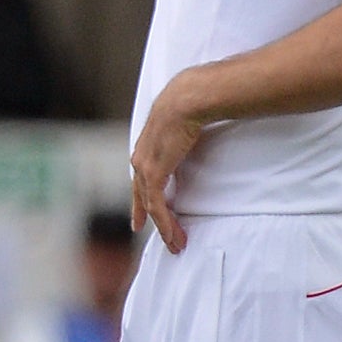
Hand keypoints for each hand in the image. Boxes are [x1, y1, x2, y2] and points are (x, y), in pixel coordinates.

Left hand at [129, 69, 208, 253]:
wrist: (187, 98)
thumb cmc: (191, 101)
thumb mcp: (185, 120)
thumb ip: (187, 132)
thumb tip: (200, 128)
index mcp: (147, 143)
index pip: (142, 176)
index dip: (142, 195)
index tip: (142, 212)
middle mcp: (141, 156)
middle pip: (142, 193)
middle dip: (148, 215)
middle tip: (158, 233)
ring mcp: (145, 166)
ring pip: (151, 205)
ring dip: (165, 226)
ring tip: (176, 243)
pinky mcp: (155, 174)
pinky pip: (159, 206)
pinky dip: (166, 223)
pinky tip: (174, 235)